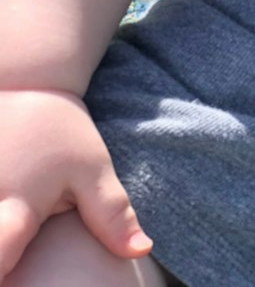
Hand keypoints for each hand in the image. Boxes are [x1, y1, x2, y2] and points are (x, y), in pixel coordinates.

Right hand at [0, 89, 151, 278]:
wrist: (24, 84)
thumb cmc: (59, 131)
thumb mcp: (92, 169)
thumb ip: (111, 214)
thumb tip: (141, 251)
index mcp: (15, 209)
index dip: (6, 272)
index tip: (15, 277)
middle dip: (2, 259)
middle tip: (17, 262)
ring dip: (2, 238)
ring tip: (16, 232)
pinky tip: (9, 221)